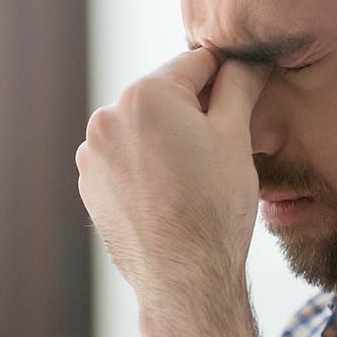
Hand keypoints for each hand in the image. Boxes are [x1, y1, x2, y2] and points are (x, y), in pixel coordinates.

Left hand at [76, 46, 265, 300]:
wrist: (184, 277)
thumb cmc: (215, 206)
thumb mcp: (235, 136)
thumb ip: (238, 86)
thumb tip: (247, 58)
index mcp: (144, 94)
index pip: (195, 63)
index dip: (226, 76)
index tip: (244, 89)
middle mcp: (107, 117)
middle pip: (164, 97)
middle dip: (192, 112)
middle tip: (221, 147)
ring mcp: (92, 154)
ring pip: (142, 130)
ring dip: (166, 139)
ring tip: (195, 176)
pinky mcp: (89, 185)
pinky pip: (124, 160)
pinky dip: (146, 167)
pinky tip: (170, 193)